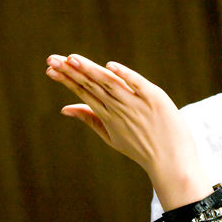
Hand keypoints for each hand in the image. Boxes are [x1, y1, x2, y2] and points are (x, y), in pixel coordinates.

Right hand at [45, 54, 202, 185]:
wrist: (171, 163)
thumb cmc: (141, 149)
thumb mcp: (111, 136)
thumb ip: (89, 118)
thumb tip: (64, 108)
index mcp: (107, 115)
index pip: (83, 91)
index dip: (66, 79)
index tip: (50, 68)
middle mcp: (119, 108)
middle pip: (91, 84)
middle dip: (70, 71)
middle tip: (51, 59)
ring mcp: (136, 102)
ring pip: (109, 82)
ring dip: (90, 70)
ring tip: (72, 59)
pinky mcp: (155, 98)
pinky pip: (137, 84)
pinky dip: (124, 75)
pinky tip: (110, 66)